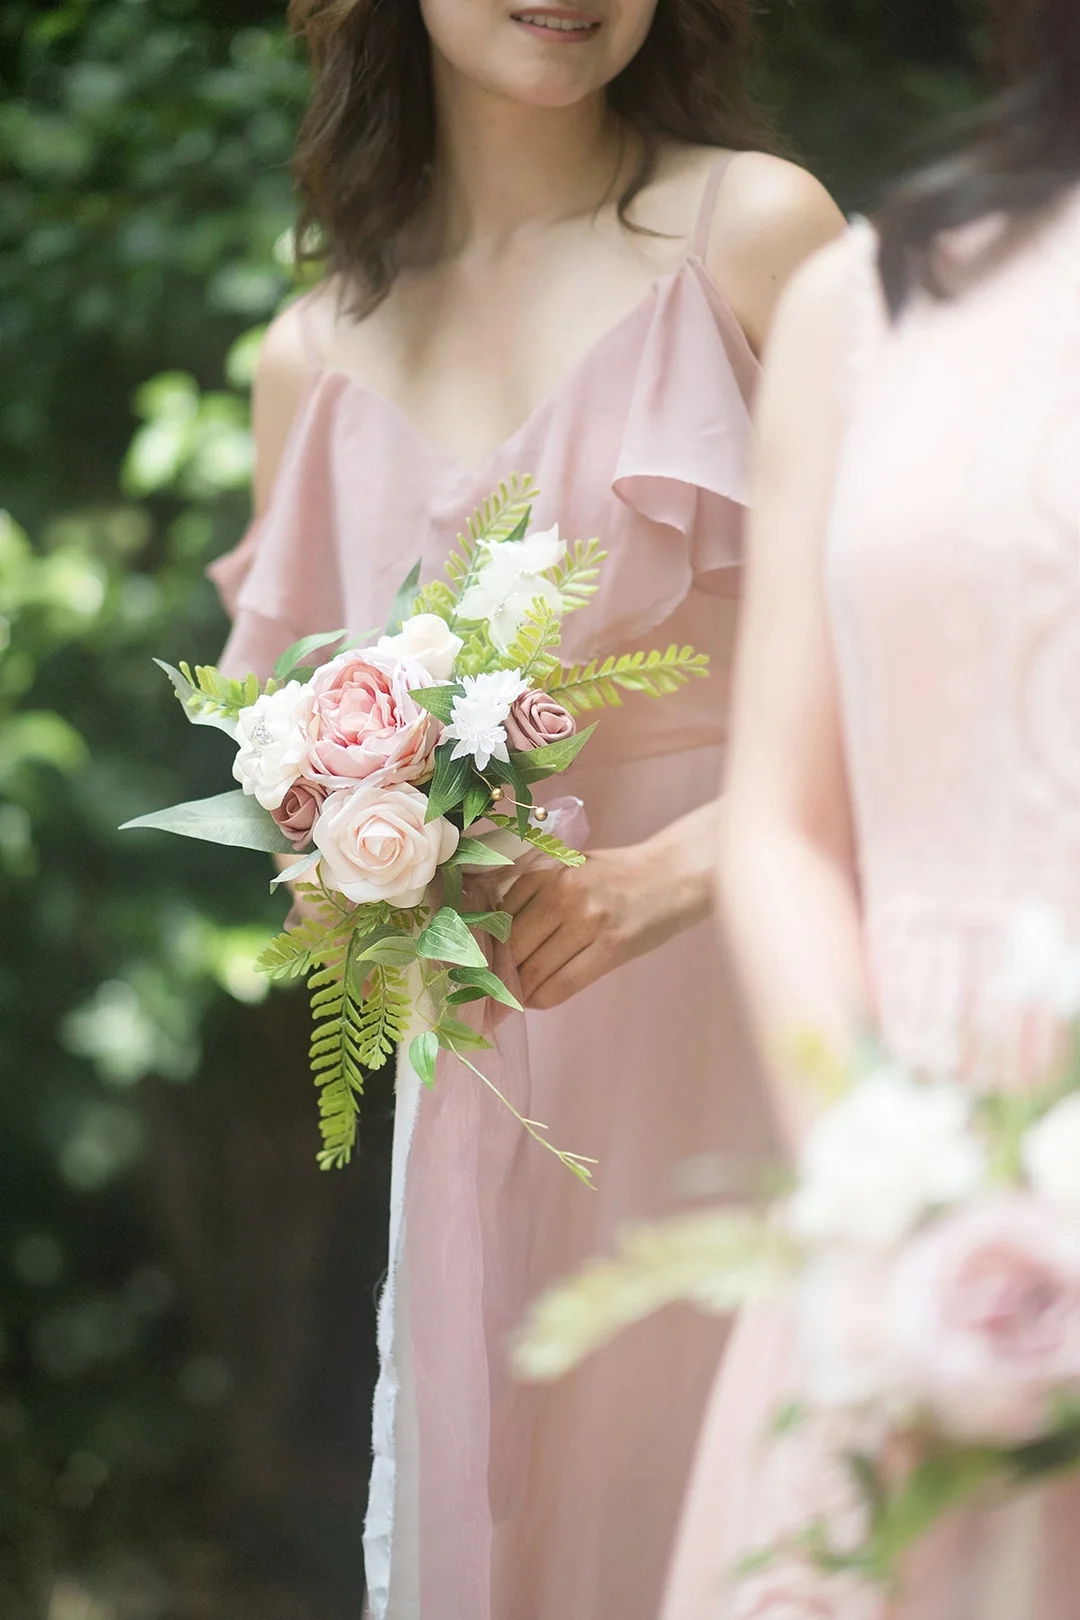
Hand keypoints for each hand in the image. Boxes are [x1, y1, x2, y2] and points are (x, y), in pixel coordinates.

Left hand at [503, 844, 691, 1010]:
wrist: (673, 874)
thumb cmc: (618, 874)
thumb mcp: (570, 868)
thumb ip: (535, 892)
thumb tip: (496, 937)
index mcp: (546, 870)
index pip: (500, 918)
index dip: (485, 948)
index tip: (477, 966)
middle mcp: (562, 893)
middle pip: (512, 946)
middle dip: (496, 974)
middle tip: (487, 992)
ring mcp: (587, 920)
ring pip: (534, 968)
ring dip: (518, 991)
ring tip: (511, 999)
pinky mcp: (611, 947)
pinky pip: (563, 983)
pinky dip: (543, 998)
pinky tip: (536, 1000)